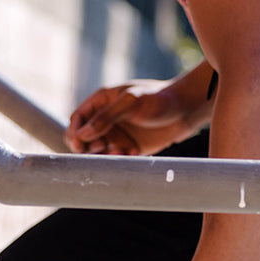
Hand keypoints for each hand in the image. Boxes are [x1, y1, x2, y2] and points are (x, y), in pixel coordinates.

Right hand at [65, 79, 200, 156]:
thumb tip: (82, 134)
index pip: (78, 119)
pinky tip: (131, 154)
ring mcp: (118, 134)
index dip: (74, 132)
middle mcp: (107, 119)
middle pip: (85, 138)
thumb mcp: (130, 103)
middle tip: (101, 147)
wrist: (185, 111)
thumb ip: (106, 118)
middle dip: (88, 146)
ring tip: (121, 151)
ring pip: (100, 151)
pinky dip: (119, 160)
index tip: (78, 144)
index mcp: (102, 101)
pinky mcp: (130, 148)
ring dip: (105, 155)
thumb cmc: (158, 99)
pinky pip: (116, 158)